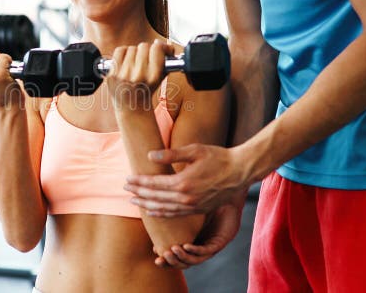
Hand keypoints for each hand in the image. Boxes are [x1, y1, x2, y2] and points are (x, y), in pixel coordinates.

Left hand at [105, 40, 174, 110]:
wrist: (131, 106)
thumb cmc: (146, 90)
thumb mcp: (160, 78)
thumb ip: (164, 60)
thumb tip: (160, 43)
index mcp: (152, 77)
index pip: (157, 49)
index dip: (161, 47)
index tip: (161, 50)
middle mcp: (138, 75)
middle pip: (143, 46)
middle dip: (147, 50)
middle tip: (146, 58)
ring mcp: (123, 74)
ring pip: (131, 48)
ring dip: (135, 53)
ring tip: (135, 63)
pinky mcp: (112, 74)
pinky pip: (119, 51)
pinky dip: (123, 52)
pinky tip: (126, 60)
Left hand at [125, 144, 250, 214]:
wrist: (240, 171)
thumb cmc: (218, 157)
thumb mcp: (194, 150)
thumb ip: (171, 154)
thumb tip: (149, 155)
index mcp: (183, 182)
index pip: (154, 184)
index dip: (138, 182)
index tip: (127, 179)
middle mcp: (186, 197)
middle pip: (155, 197)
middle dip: (138, 193)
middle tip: (125, 189)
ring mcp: (192, 206)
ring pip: (163, 209)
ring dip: (146, 205)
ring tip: (134, 201)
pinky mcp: (198, 210)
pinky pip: (175, 215)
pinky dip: (161, 213)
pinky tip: (152, 211)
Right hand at [153, 202, 242, 268]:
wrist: (225, 197)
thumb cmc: (204, 202)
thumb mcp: (184, 211)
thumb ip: (169, 213)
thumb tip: (148, 210)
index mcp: (191, 242)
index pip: (177, 257)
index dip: (166, 260)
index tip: (154, 257)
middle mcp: (200, 248)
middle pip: (184, 262)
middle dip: (172, 262)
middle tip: (161, 257)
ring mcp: (210, 247)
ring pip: (194, 260)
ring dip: (182, 257)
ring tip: (172, 249)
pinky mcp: (219, 243)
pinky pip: (206, 251)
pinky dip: (194, 250)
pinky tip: (185, 245)